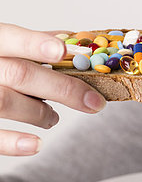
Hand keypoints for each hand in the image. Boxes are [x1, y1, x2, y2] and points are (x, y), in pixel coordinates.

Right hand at [0, 23, 106, 155]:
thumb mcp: (0, 47)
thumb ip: (29, 44)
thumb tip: (73, 39)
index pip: (10, 37)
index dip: (36, 44)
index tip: (64, 52)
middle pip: (19, 74)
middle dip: (62, 88)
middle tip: (93, 101)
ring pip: (5, 102)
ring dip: (40, 112)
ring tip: (53, 117)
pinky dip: (15, 143)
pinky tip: (37, 144)